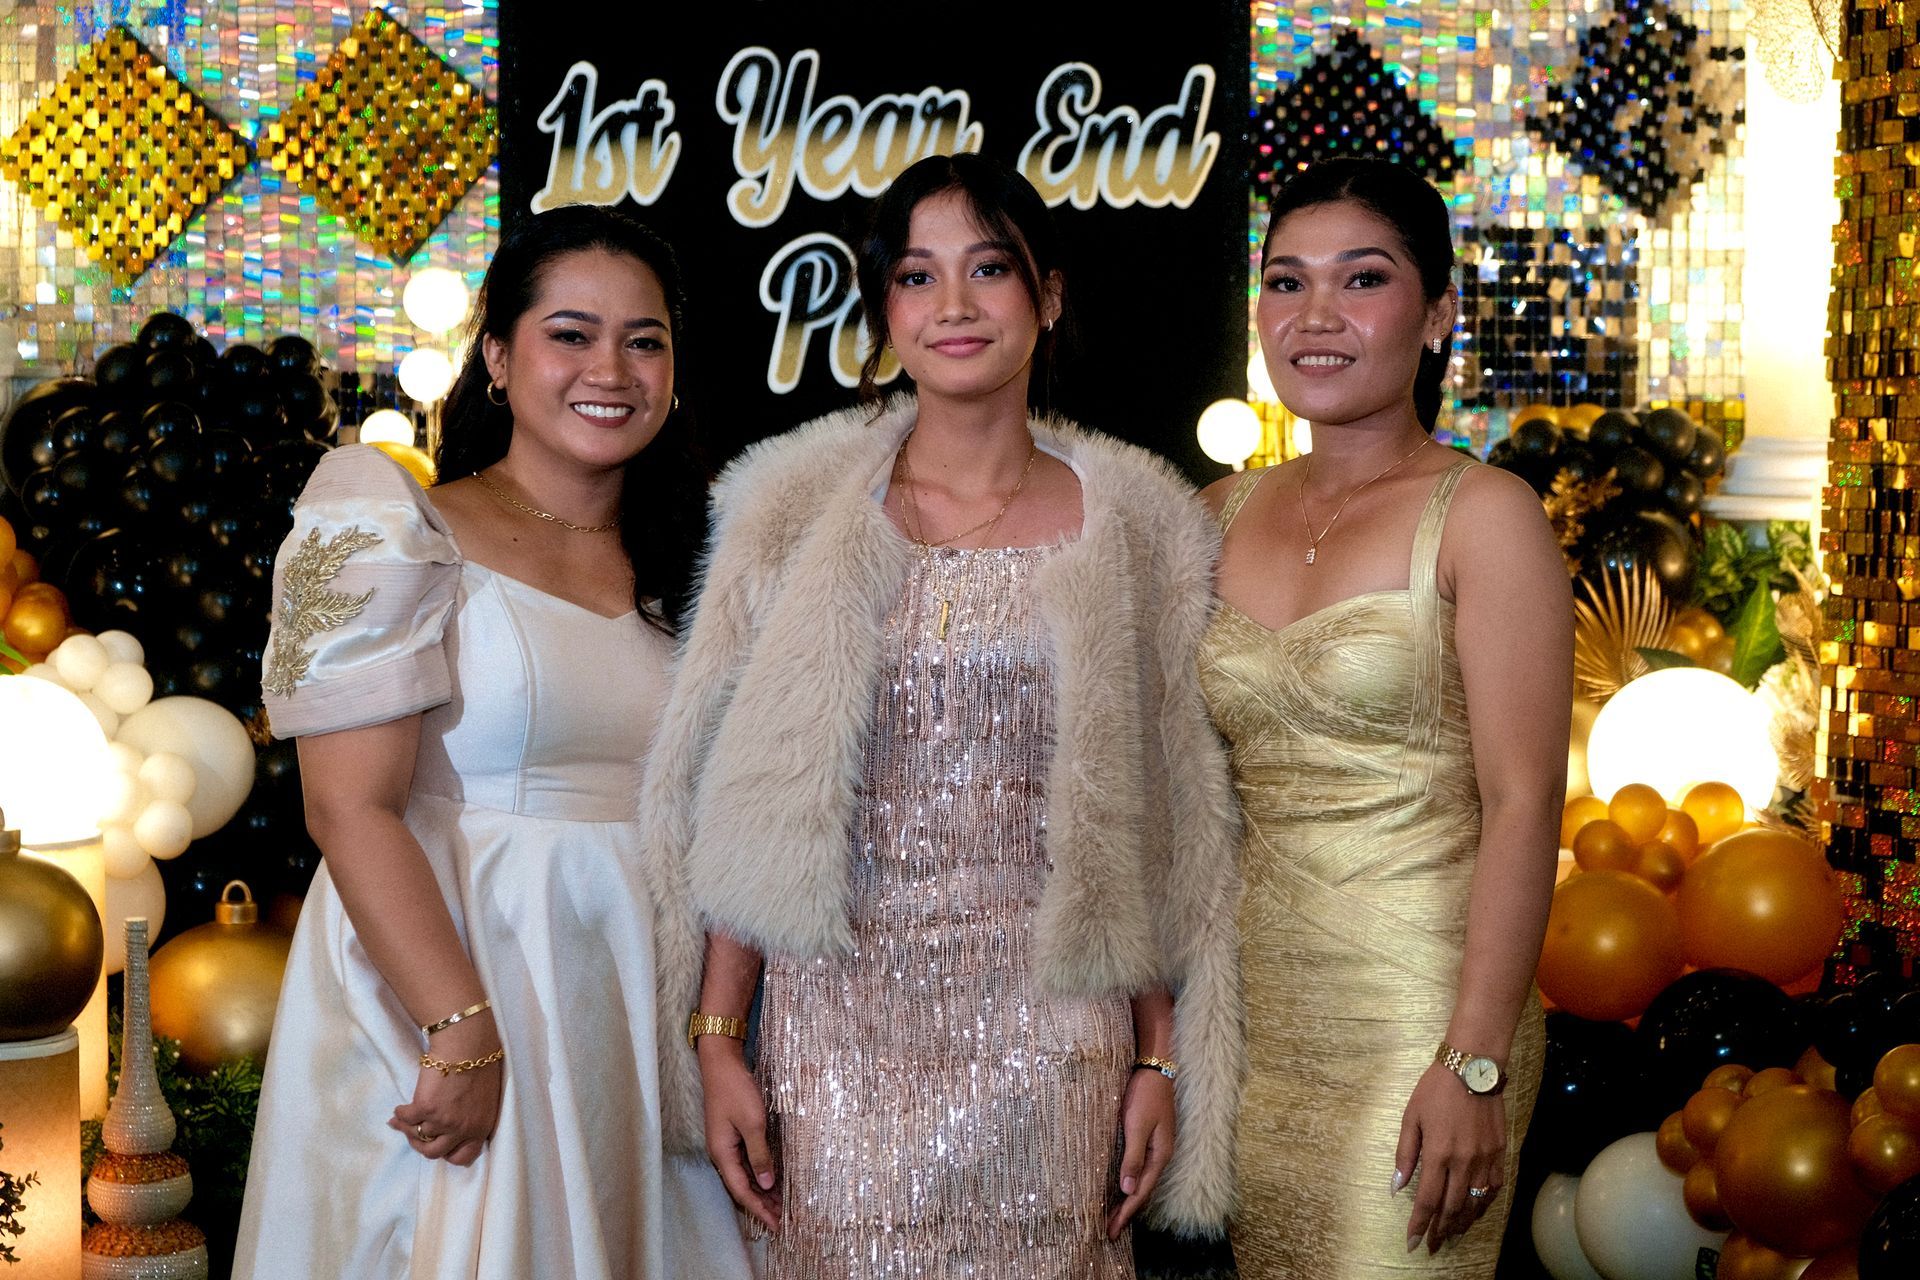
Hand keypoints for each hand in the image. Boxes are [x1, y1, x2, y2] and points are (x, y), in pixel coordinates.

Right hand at [387, 1020, 502, 1166]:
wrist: (466, 1044)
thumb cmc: (479, 1064)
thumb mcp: (484, 1098)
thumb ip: (470, 1116)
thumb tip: (447, 1125)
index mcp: (481, 1126)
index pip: (463, 1157)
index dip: (448, 1153)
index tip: (439, 1143)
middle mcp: (463, 1129)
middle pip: (435, 1153)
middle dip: (422, 1145)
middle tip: (416, 1133)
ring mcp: (443, 1120)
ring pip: (417, 1137)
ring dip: (408, 1130)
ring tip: (404, 1120)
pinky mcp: (425, 1108)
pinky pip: (405, 1119)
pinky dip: (400, 1115)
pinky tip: (401, 1108)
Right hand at [700, 1039, 779, 1231]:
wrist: (721, 1063)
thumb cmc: (736, 1090)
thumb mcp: (752, 1123)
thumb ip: (759, 1155)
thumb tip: (766, 1185)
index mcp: (722, 1154)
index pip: (742, 1192)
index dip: (760, 1210)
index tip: (777, 1225)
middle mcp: (722, 1153)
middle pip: (743, 1187)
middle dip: (763, 1204)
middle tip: (786, 1219)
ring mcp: (727, 1144)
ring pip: (746, 1176)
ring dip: (764, 1191)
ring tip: (784, 1204)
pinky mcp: (734, 1134)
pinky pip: (748, 1162)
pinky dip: (762, 1173)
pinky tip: (775, 1178)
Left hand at [1106, 1067, 1175, 1239]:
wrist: (1155, 1069)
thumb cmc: (1144, 1095)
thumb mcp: (1137, 1126)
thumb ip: (1133, 1157)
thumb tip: (1128, 1190)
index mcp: (1160, 1155)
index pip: (1140, 1192)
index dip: (1126, 1213)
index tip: (1111, 1231)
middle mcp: (1161, 1155)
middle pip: (1143, 1191)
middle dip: (1126, 1212)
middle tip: (1109, 1232)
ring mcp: (1157, 1147)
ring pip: (1142, 1181)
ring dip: (1128, 1200)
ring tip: (1114, 1216)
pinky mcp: (1151, 1139)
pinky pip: (1141, 1169)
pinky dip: (1130, 1183)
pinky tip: (1122, 1187)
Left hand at [1394, 1061, 1505, 1252]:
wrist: (1473, 1067)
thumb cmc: (1436, 1089)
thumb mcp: (1411, 1117)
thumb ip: (1405, 1154)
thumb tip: (1397, 1186)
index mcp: (1438, 1153)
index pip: (1427, 1200)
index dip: (1419, 1224)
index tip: (1413, 1242)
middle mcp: (1464, 1161)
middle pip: (1452, 1207)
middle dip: (1440, 1230)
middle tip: (1432, 1244)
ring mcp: (1485, 1158)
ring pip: (1475, 1202)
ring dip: (1462, 1222)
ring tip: (1451, 1234)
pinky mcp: (1500, 1152)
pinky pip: (1494, 1187)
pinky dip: (1484, 1203)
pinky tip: (1475, 1210)